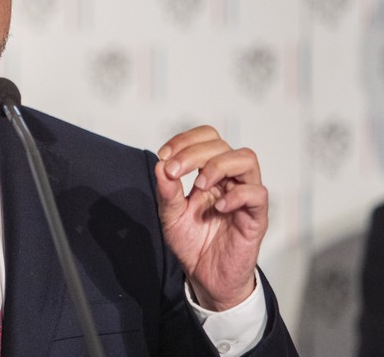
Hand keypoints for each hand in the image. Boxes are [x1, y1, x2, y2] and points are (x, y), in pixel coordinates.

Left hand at [155, 125, 267, 310]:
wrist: (206, 278)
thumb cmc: (193, 243)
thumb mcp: (171, 216)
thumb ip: (167, 191)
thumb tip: (160, 165)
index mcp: (209, 174)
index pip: (206, 139)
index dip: (185, 141)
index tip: (164, 156)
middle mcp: (228, 180)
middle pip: (221, 144)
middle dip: (193, 153)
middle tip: (175, 171)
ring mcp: (244, 197)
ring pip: (246, 159)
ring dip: (218, 166)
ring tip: (199, 186)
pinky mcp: (256, 217)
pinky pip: (257, 194)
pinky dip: (236, 195)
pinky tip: (218, 207)